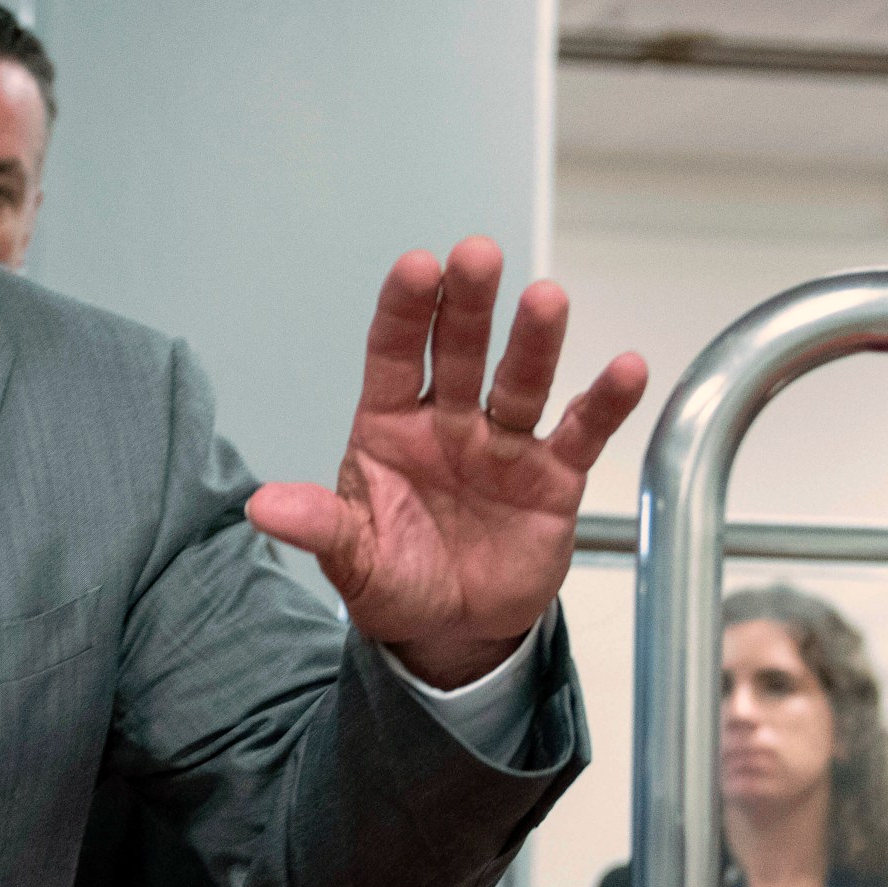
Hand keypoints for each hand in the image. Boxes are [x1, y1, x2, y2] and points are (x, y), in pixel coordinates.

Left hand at [247, 238, 646, 686]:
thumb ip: (319, 527)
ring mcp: (503, 445)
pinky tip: (626, 367)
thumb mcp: (351, 559)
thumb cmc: (395, 578)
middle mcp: (448, 422)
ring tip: (547, 298)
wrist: (451, 632)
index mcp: (390, 427)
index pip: (392, 355)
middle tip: (477, 254)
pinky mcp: (552, 478)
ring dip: (534, 342)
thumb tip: (261, 507)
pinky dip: (604, 403)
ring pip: (519, 382)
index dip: (404, 312)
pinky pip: (580, 433)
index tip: (416, 266)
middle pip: (459, 352)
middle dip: (467, 305)